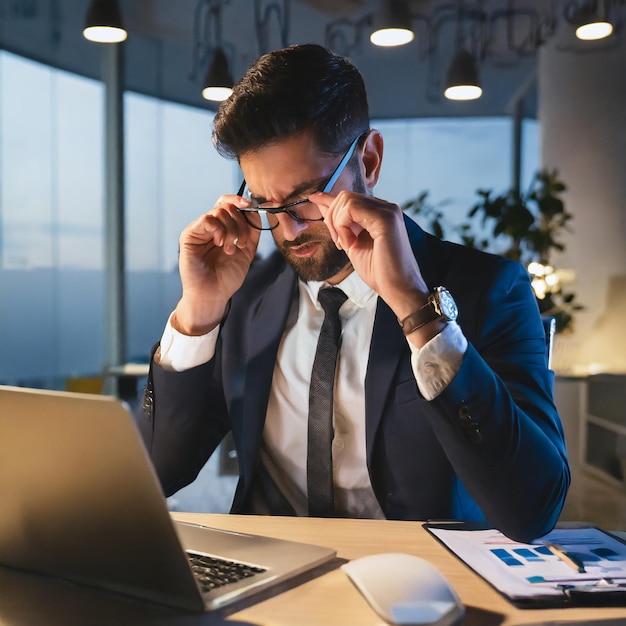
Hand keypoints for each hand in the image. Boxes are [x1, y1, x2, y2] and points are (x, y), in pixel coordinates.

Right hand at [173, 195, 259, 334]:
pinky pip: (207, 219)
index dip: (241, 202)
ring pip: (219, 211)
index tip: (251, 206)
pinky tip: (220, 243)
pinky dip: (219, 229)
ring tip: (230, 249)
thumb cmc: (227, 276)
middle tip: (242, 243)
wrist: (214, 294)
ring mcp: (200, 230)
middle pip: (227, 206)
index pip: (229, 204)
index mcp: (223, 228)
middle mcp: (210, 227)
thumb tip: (254, 209)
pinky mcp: (189, 235)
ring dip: (232, 230)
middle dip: (241, 222)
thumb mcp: (247, 250)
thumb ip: (251, 229)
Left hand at [311, 190, 428, 320]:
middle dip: (332, 218)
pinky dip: (343, 226)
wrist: (398, 289)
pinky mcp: (385, 218)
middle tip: (339, 243)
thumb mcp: (352, 243)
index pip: (350, 198)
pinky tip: (350, 243)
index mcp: (380, 213)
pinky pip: (350, 209)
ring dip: (337, 223)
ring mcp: (387, 211)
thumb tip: (321, 204)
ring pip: (346, 200)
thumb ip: (340, 224)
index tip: (312, 199)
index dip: (329, 201)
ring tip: (346, 245)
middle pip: (345, 196)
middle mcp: (386, 208)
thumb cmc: (379, 272)